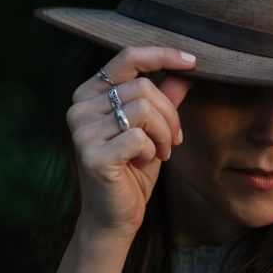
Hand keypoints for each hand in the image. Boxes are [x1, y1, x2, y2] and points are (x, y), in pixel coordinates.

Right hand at [66, 46, 195, 239]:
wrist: (115, 217)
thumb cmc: (133, 170)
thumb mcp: (153, 129)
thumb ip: (164, 98)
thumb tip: (185, 70)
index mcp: (90, 94)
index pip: (127, 58)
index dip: (162, 55)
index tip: (193, 61)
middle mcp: (80, 108)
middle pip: (143, 87)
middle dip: (170, 114)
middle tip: (173, 140)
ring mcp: (83, 131)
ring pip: (144, 109)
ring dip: (164, 133)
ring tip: (160, 152)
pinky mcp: (92, 155)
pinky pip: (139, 137)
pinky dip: (153, 150)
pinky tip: (145, 163)